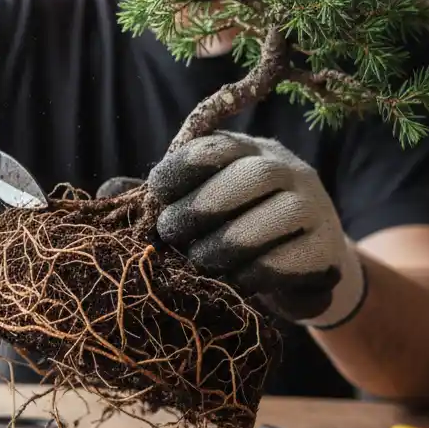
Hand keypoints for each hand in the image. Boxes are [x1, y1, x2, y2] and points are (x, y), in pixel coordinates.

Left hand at [97, 132, 365, 327]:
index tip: (156, 194)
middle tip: (171, 234)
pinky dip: (254, 274)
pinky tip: (235, 281)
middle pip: (251, 175)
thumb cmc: (235, 231)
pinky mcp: (326, 251)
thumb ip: (157, 200)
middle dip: (202, 207)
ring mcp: (314, 208)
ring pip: (271, 218)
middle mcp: (289, 170)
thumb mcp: (199, 208)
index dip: (182, 168)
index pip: (219, 146)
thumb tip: (102, 195)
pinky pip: (288, 260)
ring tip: (200, 262)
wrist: (302, 270)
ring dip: (225, 244)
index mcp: (250, 151)